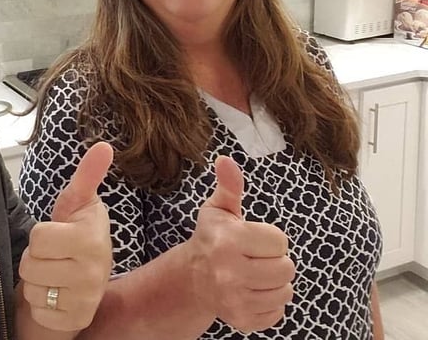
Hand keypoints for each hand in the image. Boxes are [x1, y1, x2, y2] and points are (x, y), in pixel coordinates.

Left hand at [19, 141, 113, 331]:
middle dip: (35, 260)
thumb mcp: (78, 203)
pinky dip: (42, 306)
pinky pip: (40, 314)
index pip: (38, 238)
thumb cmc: (76, 234)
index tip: (56, 235)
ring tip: (54, 274)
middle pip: (31, 265)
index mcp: (91, 238)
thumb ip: (87, 175)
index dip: (40, 236)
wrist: (86, 276)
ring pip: (33, 291)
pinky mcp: (77, 321)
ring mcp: (86, 300)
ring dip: (37, 283)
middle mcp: (93, 271)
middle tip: (53, 256)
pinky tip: (56, 295)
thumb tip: (104, 146)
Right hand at [190, 155, 294, 331]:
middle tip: (255, 257)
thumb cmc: (212, 238)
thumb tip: (226, 159)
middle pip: (286, 268)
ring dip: (274, 282)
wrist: (192, 278)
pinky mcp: (243, 321)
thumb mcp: (219, 209)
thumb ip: (229, 185)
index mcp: (228, 242)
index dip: (270, 238)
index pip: (280, 241)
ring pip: (285, 291)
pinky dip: (270, 303)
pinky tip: (252, 291)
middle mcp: (230, 273)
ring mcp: (236, 301)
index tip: (252, 238)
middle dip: (275, 260)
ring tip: (255, 273)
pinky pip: (278, 312)